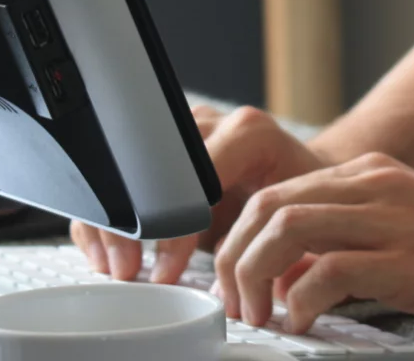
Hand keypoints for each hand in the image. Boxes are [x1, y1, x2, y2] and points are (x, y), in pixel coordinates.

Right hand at [70, 105, 329, 282]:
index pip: (194, 178)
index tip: (166, 271)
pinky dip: (108, 216)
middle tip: (127, 269)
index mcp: (249, 133)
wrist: (305, 179)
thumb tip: (232, 290)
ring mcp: (182, 132)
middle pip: (150, 168)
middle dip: (131, 225)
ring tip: (116, 265)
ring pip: (126, 169)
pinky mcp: (163, 148)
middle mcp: (212, 123)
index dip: (173, 229)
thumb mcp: (295, 220)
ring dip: (112, 222)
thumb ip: (264, 243)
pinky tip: (107, 250)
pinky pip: (120, 177)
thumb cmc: (307, 202)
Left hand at [212, 152, 413, 344]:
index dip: (239, 238)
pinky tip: (304, 324)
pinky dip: (300, 302)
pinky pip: (327, 272)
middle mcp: (377, 186)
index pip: (276, 191)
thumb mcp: (409, 235)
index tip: (232, 283)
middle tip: (236, 306)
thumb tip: (288, 280)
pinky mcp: (412, 262)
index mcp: (373, 177)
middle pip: (268, 205)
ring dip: (255, 277)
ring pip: (285, 228)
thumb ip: (351, 246)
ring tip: (260, 317)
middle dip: (233, 258)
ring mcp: (395, 220)